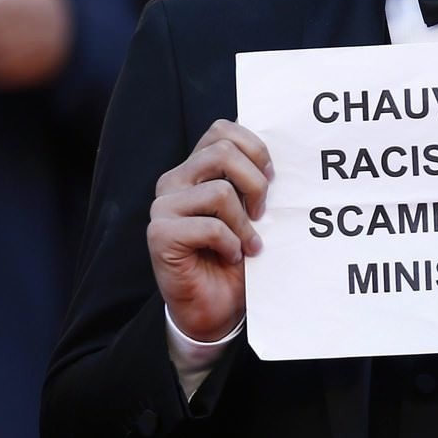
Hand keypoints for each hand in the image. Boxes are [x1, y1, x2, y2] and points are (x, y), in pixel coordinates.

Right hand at [148, 120, 271, 342]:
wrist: (214, 307)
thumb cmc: (234, 258)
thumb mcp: (250, 213)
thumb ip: (252, 184)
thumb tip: (278, 163)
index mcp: (194, 170)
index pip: (221, 130)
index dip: (254, 148)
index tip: (271, 179)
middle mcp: (173, 182)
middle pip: (222, 150)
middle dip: (256, 183)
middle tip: (263, 214)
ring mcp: (162, 207)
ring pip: (219, 191)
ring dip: (245, 224)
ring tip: (248, 244)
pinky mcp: (160, 234)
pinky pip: (210, 227)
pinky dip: (231, 245)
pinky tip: (231, 257)